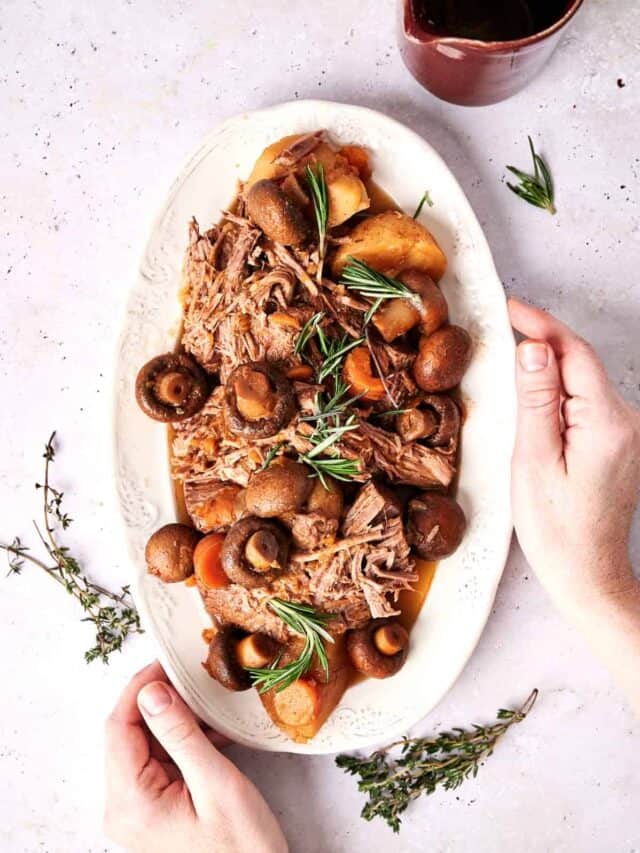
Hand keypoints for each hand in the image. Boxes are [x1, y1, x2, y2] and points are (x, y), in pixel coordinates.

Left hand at [104, 662, 287, 852]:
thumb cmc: (242, 851)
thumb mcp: (216, 784)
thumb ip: (180, 735)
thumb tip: (151, 691)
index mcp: (130, 803)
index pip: (119, 727)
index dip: (140, 687)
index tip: (168, 661)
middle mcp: (123, 808)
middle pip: (129, 734)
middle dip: (161, 701)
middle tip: (194, 677)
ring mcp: (138, 811)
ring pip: (146, 745)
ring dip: (176, 721)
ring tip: (210, 704)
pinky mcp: (154, 811)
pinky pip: (160, 763)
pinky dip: (184, 743)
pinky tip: (213, 733)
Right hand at [509, 298, 639, 710]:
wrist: (587, 574)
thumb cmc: (556, 529)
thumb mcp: (534, 460)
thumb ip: (536, 400)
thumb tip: (532, 347)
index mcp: (606, 422)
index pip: (574, 353)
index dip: (541, 324)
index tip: (509, 307)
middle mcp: (625, 421)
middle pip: (581, 362)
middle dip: (542, 339)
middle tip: (501, 323)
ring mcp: (624, 432)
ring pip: (582, 381)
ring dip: (548, 364)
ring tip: (508, 352)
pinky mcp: (616, 443)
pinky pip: (585, 402)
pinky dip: (558, 389)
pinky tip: (532, 391)